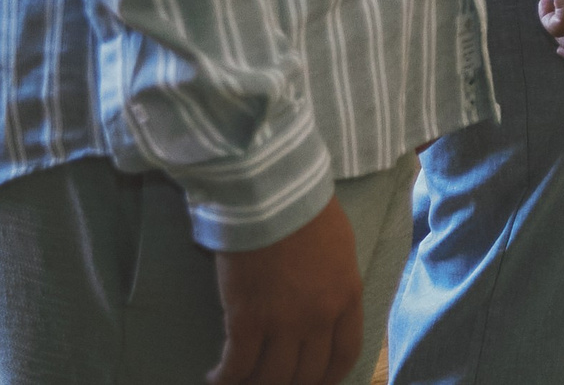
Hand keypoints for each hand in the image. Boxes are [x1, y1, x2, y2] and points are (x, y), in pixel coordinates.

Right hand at [209, 198, 362, 384]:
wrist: (273, 197)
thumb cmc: (307, 212)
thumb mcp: (341, 249)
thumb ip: (336, 284)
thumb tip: (326, 306)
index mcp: (347, 297)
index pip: (344, 353)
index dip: (329, 377)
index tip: (316, 383)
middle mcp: (319, 318)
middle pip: (307, 373)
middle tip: (274, 384)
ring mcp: (284, 322)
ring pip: (272, 377)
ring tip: (241, 383)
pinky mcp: (247, 319)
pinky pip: (238, 365)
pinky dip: (226, 378)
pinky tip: (216, 377)